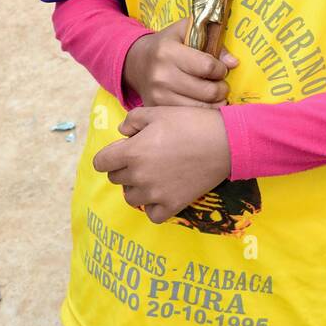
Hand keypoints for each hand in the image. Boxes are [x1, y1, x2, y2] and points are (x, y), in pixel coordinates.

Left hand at [94, 107, 231, 223]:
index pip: (100, 163)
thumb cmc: (191, 122)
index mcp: (132, 152)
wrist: (225, 142)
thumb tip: (122, 133)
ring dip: (136, 186)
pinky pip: (151, 214)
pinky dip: (154, 205)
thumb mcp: (158, 111)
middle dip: (124, 167)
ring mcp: (155, 194)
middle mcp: (139, 176)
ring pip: (130, 197)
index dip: (110, 154)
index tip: (124, 149)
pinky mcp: (172, 205)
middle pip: (116, 178)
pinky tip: (163, 192)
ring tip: (154, 174)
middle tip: (146, 156)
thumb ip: (132, 120)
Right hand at [123, 17, 237, 105]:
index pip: (207, 66)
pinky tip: (203, 104)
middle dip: (222, 89)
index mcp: (168, 51)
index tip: (221, 69)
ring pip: (200, 108)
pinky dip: (201, 113)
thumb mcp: (187, 31)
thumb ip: (212, 40)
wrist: (136, 62)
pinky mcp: (156, 109)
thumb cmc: (168, 44)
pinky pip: (188, 117)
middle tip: (221, 85)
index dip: (221, 69)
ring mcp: (157, 95)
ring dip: (215, 103)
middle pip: (207, 91)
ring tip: (214, 95)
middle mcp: (161, 75)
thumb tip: (233, 63)